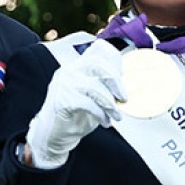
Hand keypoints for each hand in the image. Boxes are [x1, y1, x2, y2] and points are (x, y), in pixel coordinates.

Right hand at [25, 39, 126, 168]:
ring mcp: (64, 84)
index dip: (115, 58)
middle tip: (124, 98)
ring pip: (94, 86)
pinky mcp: (61, 100)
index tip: (123, 75)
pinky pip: (87, 103)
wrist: (53, 136)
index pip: (98, 49)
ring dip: (110, 103)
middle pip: (97, 63)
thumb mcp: (95, 98)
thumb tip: (130, 87)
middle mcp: (70, 70)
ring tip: (116, 116)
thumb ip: (107, 88)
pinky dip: (100, 113)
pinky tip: (105, 121)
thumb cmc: (76, 116)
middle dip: (116, 81)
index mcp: (79, 66)